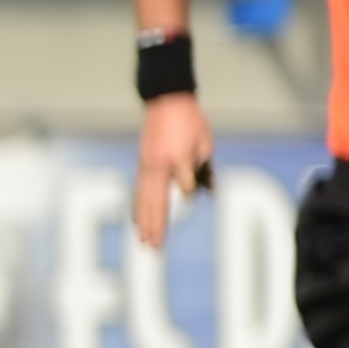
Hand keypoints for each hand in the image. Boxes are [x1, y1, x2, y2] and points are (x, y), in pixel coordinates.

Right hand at [134, 88, 215, 251]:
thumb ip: (206, 169)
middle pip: (156, 202)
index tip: (200, 185)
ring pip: (144, 200)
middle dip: (156, 226)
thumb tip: (211, 191)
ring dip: (144, 223)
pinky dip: (137, 209)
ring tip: (143, 241)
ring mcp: (147, 166)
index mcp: (178, 158)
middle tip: (154, 247)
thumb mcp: (206, 142)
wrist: (166, 100)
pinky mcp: (142, 166)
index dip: (193, 188)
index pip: (186, 186)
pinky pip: (139, 192)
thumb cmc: (190, 120)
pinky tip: (137, 222)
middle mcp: (159, 166)